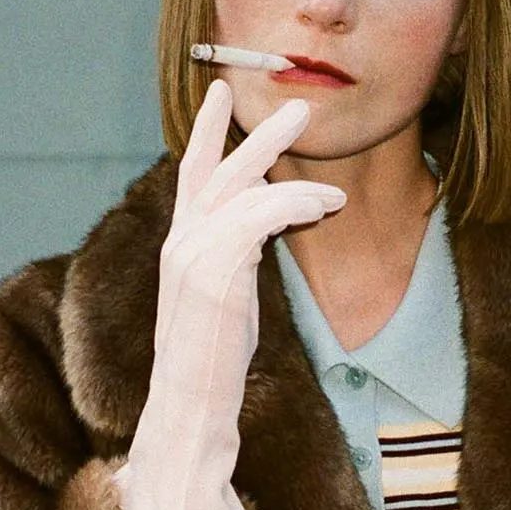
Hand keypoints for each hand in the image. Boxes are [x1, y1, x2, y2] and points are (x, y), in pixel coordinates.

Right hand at [115, 81, 344, 509]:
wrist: (188, 413)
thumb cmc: (210, 369)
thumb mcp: (224, 303)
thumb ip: (234, 261)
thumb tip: (262, 230)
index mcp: (180, 248)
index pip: (192, 176)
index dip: (206, 133)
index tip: (221, 96)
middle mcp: (180, 243)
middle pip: (218, 168)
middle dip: (254, 132)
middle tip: (294, 103)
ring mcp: (192, 255)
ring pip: (245, 188)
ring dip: (293, 172)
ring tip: (331, 173)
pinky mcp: (213, 271)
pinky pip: (261, 215)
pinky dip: (295, 203)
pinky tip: (323, 204)